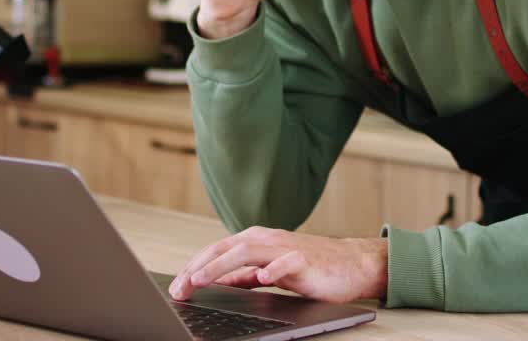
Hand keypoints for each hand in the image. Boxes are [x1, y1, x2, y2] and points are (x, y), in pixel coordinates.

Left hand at [169, 227, 387, 304]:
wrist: (351, 265)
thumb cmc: (311, 267)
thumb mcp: (270, 271)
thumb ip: (245, 274)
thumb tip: (219, 280)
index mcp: (256, 242)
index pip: (217, 251)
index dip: (194, 267)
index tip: (177, 286)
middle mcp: (267, 240)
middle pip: (225, 248)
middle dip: (198, 268)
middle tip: (180, 287)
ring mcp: (285, 248)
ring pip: (248, 251)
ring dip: (221, 266)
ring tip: (201, 280)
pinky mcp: (305, 259)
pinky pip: (287, 261)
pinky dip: (273, 268)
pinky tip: (262, 278)